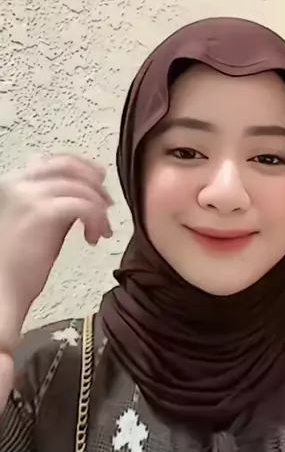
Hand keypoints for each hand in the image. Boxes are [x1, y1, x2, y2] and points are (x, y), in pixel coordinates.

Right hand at [0, 154, 112, 346]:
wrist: (2, 290)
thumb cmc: (16, 265)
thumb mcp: (34, 223)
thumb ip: (53, 203)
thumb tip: (83, 195)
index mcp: (13, 183)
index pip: (54, 162)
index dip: (82, 168)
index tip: (98, 182)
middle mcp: (18, 183)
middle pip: (69, 166)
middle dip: (95, 182)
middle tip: (108, 204)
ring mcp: (29, 196)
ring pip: (81, 186)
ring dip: (99, 208)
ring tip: (101, 230)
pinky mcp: (42, 213)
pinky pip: (84, 205)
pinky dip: (96, 219)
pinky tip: (93, 237)